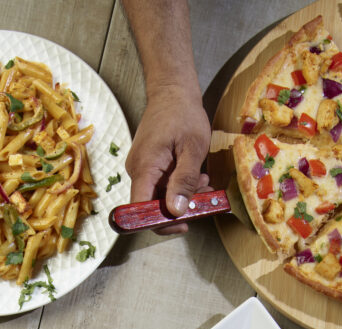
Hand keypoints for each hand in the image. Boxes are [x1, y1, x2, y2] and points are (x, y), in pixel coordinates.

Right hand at [125, 83, 211, 234]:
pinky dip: (179, 186)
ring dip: (183, 196)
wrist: (172, 90)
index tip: (184, 224)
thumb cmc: (183, 114)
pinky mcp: (148, 165)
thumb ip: (184, 181)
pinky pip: (161, 185)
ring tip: (204, 183)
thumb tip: (175, 211)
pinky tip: (196, 177)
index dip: (160, 223)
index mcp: (144, 168)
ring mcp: (141, 168)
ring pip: (160, 196)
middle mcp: (137, 171)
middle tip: (204, 198)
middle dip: (180, 208)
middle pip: (152, 206)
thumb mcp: (192, 149)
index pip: (141, 210)